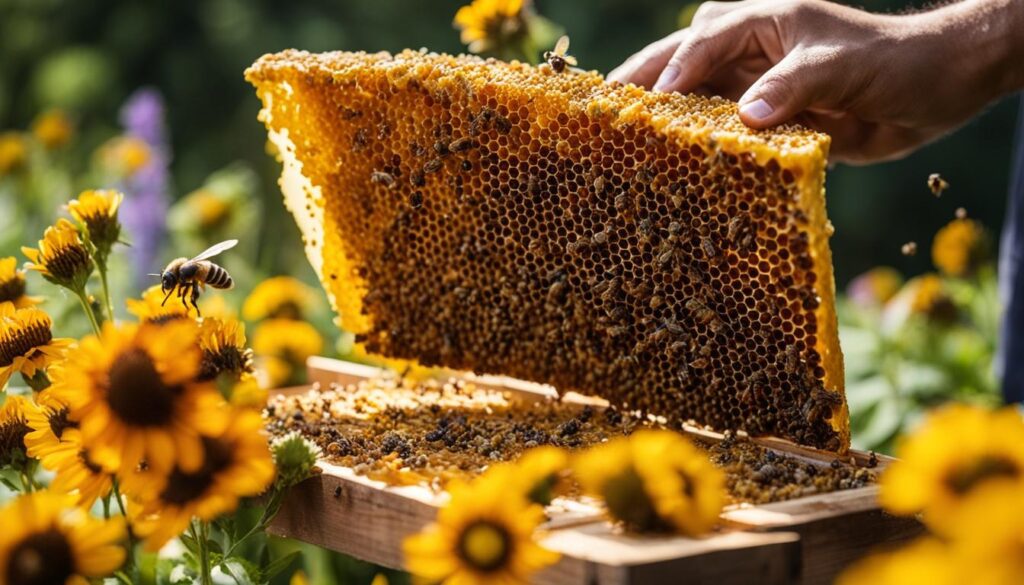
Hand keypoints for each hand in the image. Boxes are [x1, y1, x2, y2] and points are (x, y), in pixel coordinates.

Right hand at [608, 0, 1023, 163]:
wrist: (933, 89)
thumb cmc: (893, 61)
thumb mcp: (844, 64)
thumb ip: (794, 84)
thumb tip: (746, 118)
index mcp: (761, 21)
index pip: (702, 41)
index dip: (673, 70)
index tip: (649, 103)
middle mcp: (748, 50)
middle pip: (679, 61)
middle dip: (643, 85)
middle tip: (604, 114)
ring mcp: (753, 84)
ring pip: (693, 97)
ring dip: (665, 119)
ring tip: (626, 145)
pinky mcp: (764, 119)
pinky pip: (720, 132)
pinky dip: (697, 148)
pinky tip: (674, 167)